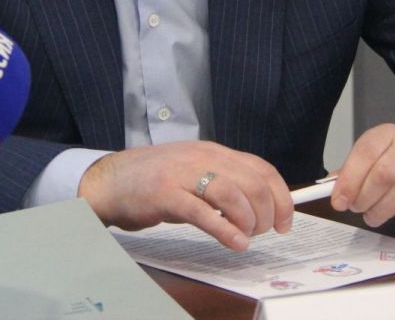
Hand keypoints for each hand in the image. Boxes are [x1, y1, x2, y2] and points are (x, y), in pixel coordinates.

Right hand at [77, 141, 293, 250]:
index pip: (260, 168)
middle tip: (263, 232)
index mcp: (213, 151)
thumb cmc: (153, 180)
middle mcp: (202, 157)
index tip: (285, 220)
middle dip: (266, 212)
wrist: (110, 180)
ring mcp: (183, 174)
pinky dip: (224, 229)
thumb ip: (222, 182)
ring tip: (247, 237)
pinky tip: (235, 243)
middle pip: (252, 182)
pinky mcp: (166, 194)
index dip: (280, 196)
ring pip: (232, 194)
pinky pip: (203, 212)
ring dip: (248, 221)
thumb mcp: (194, 172)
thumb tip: (256, 205)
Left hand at [330, 124, 394, 226]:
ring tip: (374, 217)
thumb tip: (334, 194)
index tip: (339, 202)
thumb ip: (352, 175)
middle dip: (366, 197)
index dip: (350, 179)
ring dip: (384, 209)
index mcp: (387, 134)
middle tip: (358, 210)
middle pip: (385, 172)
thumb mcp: (372, 161)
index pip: (366, 152)